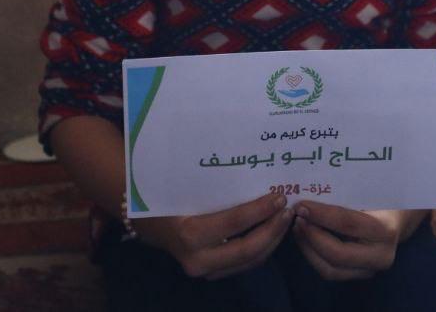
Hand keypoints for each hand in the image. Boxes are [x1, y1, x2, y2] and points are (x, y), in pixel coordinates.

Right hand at [135, 192, 292, 279]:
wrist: (146, 223)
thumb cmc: (165, 197)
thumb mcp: (184, 187)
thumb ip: (215, 183)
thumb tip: (250, 163)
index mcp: (190, 234)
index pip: (235, 223)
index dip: (261, 210)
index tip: (280, 196)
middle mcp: (198, 259)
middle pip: (248, 250)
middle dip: (274, 230)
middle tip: (289, 209)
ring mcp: (205, 270)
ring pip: (250, 261)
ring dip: (272, 240)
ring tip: (285, 219)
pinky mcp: (212, 273)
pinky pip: (244, 263)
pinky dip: (262, 248)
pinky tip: (272, 230)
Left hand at [291, 202, 422, 280]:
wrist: (397, 218)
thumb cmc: (381, 197)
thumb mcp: (369, 191)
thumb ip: (345, 193)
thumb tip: (311, 186)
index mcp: (386, 230)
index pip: (348, 224)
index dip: (321, 215)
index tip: (301, 205)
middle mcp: (381, 256)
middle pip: (337, 254)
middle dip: (311, 236)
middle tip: (297, 217)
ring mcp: (370, 270)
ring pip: (330, 268)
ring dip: (308, 247)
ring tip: (297, 226)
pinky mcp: (359, 275)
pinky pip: (330, 271)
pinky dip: (312, 255)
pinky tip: (304, 237)